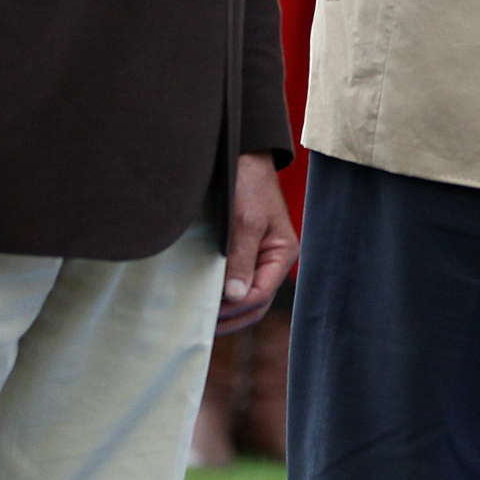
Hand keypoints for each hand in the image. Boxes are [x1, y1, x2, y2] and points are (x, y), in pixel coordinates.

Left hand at [217, 152, 296, 332]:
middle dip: (230, 317)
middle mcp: (271, 261)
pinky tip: (200, 299)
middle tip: (199, 325)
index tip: (207, 310)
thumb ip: (241, 258)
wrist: (238, 155)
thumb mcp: (246, 220)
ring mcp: (255, 259)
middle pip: (254, 304)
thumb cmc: (248, 183)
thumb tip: (235, 296)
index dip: (234, 307)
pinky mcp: (238, 253)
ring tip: (197, 318)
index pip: (260, 295)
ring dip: (224, 310)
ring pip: (243, 297)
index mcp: (282, 254)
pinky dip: (218, 295)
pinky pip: (232, 283)